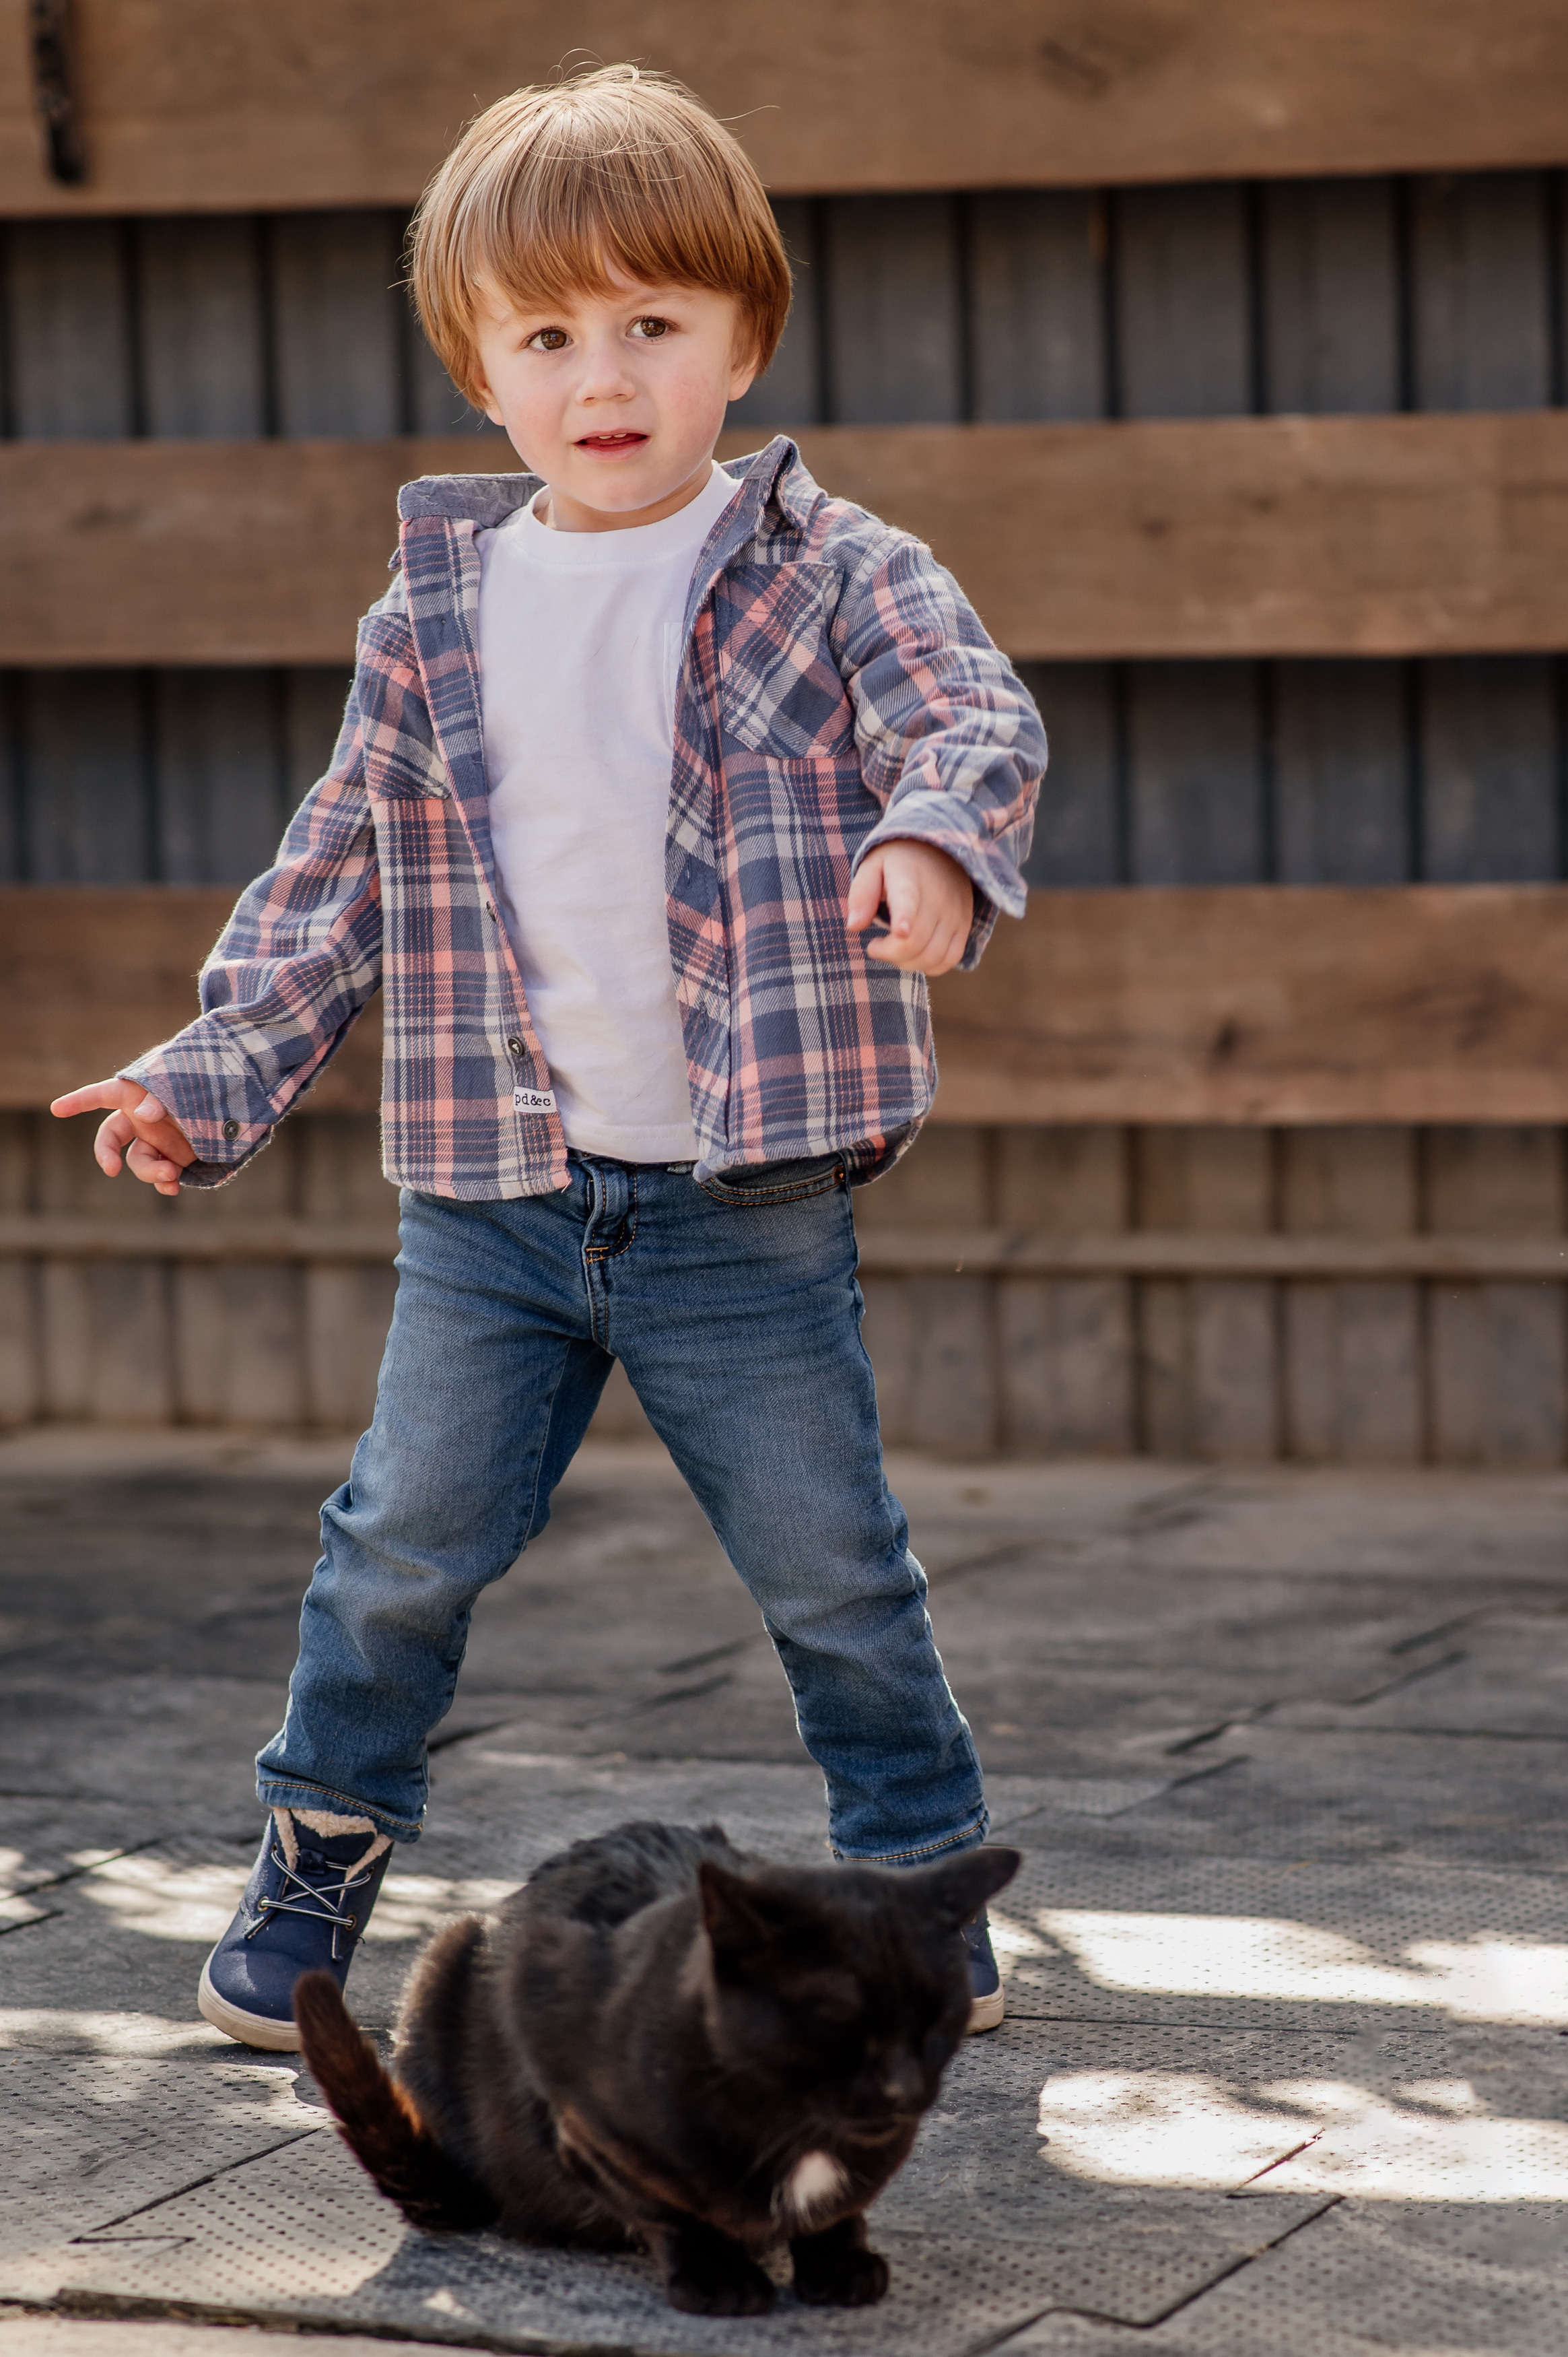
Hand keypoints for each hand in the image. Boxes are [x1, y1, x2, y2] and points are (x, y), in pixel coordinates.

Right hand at [50, 1079, 196, 1197]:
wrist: (242, 1099)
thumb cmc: (209, 1083)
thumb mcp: (185, 1085)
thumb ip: (162, 1097)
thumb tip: (145, 1114)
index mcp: (137, 1094)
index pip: (101, 1095)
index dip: (79, 1101)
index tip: (56, 1109)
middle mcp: (142, 1119)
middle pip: (110, 1139)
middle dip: (106, 1155)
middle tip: (111, 1169)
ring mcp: (159, 1140)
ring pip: (139, 1162)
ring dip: (150, 1172)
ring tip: (170, 1173)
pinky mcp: (177, 1157)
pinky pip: (162, 1176)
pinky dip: (165, 1184)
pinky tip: (173, 1187)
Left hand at [845, 840, 973, 974]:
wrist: (940, 850)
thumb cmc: (898, 862)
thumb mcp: (872, 866)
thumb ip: (861, 894)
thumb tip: (853, 926)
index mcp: (908, 877)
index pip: (909, 899)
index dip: (905, 916)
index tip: (900, 930)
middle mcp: (937, 896)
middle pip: (915, 941)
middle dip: (888, 953)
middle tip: (876, 946)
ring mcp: (955, 912)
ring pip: (932, 956)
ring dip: (906, 963)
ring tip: (894, 949)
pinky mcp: (965, 925)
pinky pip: (950, 958)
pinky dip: (930, 966)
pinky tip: (915, 956)